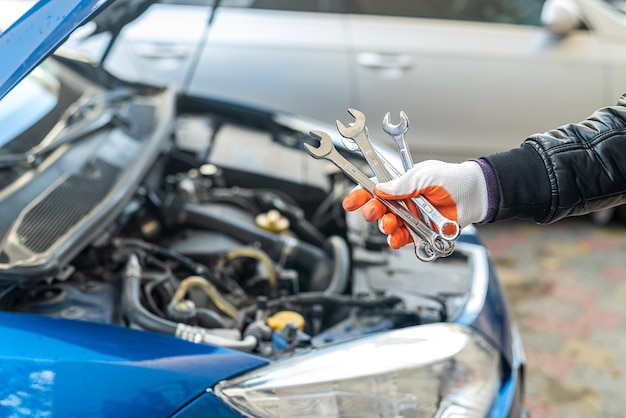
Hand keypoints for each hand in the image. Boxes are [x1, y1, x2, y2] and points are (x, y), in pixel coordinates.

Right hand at [342, 160, 488, 248]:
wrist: (475, 195)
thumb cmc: (453, 179)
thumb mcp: (424, 175)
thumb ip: (402, 184)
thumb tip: (380, 189)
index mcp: (401, 184)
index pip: (374, 189)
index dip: (360, 195)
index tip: (351, 202)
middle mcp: (403, 201)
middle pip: (378, 208)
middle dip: (371, 211)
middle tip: (372, 212)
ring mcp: (411, 217)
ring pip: (389, 225)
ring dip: (385, 226)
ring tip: (389, 225)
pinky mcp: (420, 231)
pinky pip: (403, 238)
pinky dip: (396, 240)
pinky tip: (395, 239)